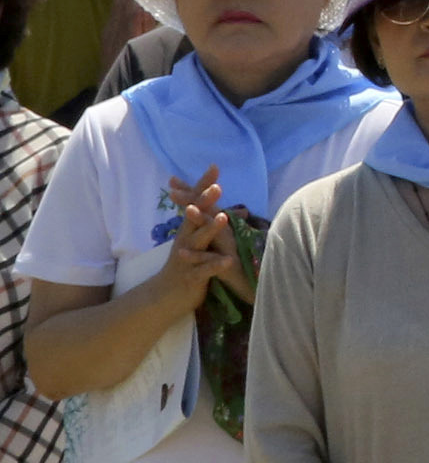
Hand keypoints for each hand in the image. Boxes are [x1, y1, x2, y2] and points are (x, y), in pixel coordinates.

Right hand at [160, 170, 245, 309]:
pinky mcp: (191, 277)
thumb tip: (224, 207)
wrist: (164, 296)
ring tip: (223, 218)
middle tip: (218, 187)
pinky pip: (204, 271)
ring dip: (209, 230)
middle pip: (194, 218)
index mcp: (188, 231)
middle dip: (204, 202)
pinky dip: (215, 265)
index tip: (214, 166)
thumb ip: (206, 224)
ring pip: (198, 243)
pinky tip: (228, 260)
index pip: (195, 203)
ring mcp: (187, 259)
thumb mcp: (196, 242)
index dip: (203, 185)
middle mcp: (185, 241)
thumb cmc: (186, 265)